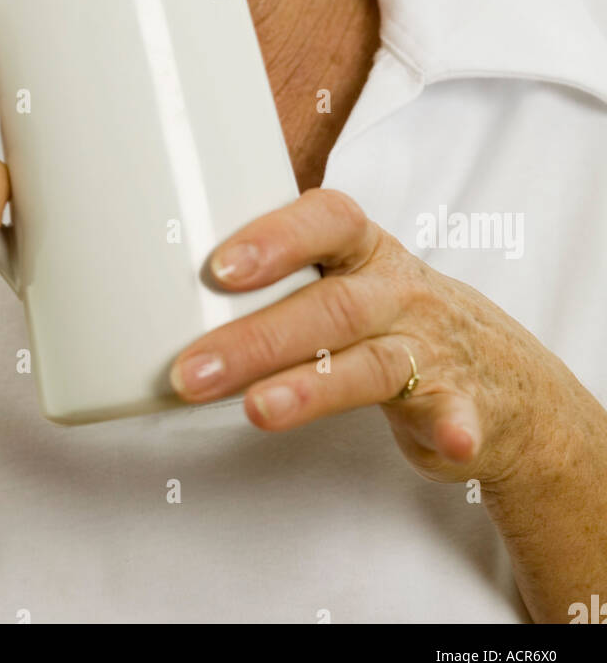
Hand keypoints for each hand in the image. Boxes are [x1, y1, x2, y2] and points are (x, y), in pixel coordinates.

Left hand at [169, 188, 564, 485]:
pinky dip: (454, 427)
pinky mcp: (459, 405)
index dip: (276, 239)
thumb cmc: (390, 317)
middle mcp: (397, 291)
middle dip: (256, 339)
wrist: (502, 376)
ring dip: (313, 388)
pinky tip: (449, 440)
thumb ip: (276, 285)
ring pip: (370, 364)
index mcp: (364, 250)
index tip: (219, 267)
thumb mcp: (345, 280)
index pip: (327, 221)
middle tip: (192, 372)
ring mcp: (429, 348)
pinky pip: (458, 413)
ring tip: (258, 411)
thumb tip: (160, 298)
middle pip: (329, 306)